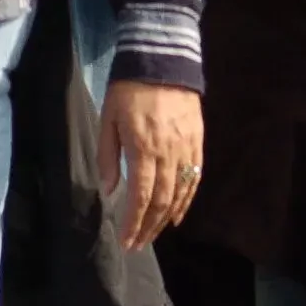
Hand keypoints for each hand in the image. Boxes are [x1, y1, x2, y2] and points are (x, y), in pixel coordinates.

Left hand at [97, 81, 202, 250]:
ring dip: (168, 218)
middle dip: (150, 227)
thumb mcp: (108, 120)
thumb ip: (108, 157)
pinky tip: (178, 213)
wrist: (162, 60)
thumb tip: (109, 190)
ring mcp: (187, 148)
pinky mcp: (197, 141)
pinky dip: (187, 199)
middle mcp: (169, 153)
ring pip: (181, 192)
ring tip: (155, 234)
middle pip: (163, 200)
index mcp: (143, 148)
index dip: (134, 222)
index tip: (127, 241)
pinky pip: (195, 177)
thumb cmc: (128, 90)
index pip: (141, 196)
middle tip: (138, 244)